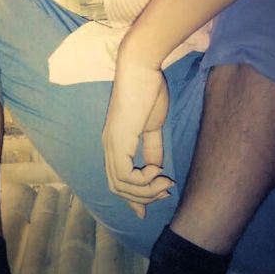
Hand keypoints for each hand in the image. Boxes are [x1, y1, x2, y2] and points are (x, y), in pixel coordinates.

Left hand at [102, 57, 172, 218]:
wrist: (142, 69)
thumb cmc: (148, 91)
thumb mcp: (153, 126)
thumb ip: (152, 148)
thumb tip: (156, 170)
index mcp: (115, 142)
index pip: (118, 179)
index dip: (135, 196)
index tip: (154, 204)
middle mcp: (108, 147)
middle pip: (117, 188)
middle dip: (143, 197)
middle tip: (166, 192)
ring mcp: (111, 145)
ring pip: (121, 186)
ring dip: (146, 191)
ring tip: (166, 183)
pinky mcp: (118, 142)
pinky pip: (126, 176)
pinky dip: (143, 181)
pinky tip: (158, 171)